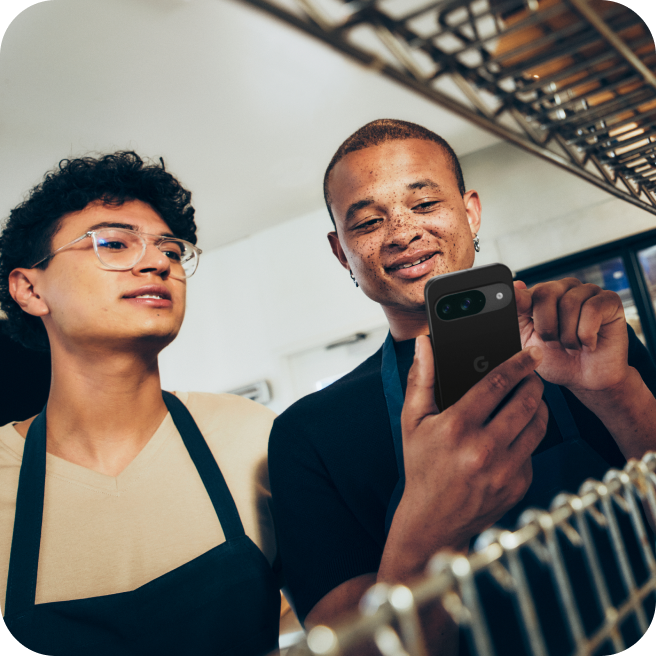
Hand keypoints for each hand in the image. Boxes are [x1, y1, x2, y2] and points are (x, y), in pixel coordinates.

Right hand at [380, 337, 547, 579]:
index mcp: (456, 427)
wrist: (432, 522)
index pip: (496, 384)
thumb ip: (421, 379)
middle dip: (533, 383)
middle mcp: (482, 448)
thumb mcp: (413, 422)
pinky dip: (528, 437)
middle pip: (525, 402)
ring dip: (538, 406)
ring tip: (530, 399)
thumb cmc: (421, 466)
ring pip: (537, 425)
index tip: (530, 354)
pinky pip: (533, 451)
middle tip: (532, 376)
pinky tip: (515, 434)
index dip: (517, 364)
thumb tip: (424, 345)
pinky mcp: (518, 485)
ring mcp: (504, 470)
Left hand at [514, 278, 628, 391]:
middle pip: (545, 293)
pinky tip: (589, 345)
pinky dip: (586, 334)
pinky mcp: (610, 300)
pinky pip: (592, 309)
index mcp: (541, 295)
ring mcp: (588, 291)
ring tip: (572, 347)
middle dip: (546, 327)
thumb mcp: (528, 340)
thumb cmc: (557, 359)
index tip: (518, 310)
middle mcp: (564, 288)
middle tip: (554, 345)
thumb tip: (515, 285)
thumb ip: (518, 315)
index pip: (526, 292)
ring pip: (569, 303)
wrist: (587, 380)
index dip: (520, 301)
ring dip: (567, 335)